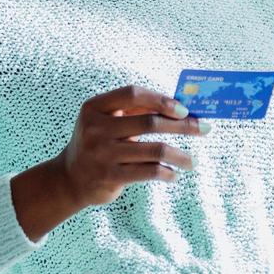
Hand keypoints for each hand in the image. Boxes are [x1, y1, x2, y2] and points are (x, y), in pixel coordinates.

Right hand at [11, 84, 207, 238]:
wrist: (69, 179)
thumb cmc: (99, 143)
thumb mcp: (108, 121)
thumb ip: (137, 110)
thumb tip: (182, 106)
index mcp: (94, 107)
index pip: (132, 94)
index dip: (161, 100)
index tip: (184, 109)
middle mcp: (95, 129)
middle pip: (150, 122)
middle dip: (183, 126)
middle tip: (204, 129)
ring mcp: (102, 154)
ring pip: (155, 150)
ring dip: (180, 156)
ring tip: (191, 161)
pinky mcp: (110, 176)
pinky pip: (149, 172)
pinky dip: (167, 173)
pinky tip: (174, 175)